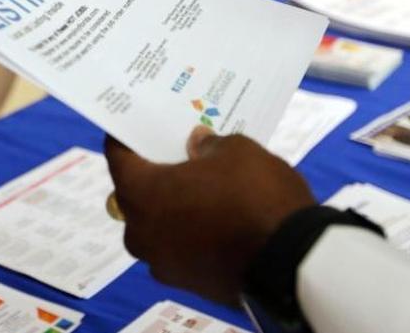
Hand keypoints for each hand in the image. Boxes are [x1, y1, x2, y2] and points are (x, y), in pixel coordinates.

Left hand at [105, 127, 314, 305]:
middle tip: (176, 154)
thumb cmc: (255, 196)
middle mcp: (140, 233)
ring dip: (174, 207)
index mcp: (140, 194)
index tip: (134, 124)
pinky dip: (191, 232)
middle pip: (136, 194)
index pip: (118, 157)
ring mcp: (162, 263)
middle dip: (154, 173)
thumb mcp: (238, 152)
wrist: (292, 265)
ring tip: (203, 187)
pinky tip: (217, 218)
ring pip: (158, 225)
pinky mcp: (189, 284)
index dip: (126, 137)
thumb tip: (198, 144)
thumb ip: (210, 145)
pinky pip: (180, 248)